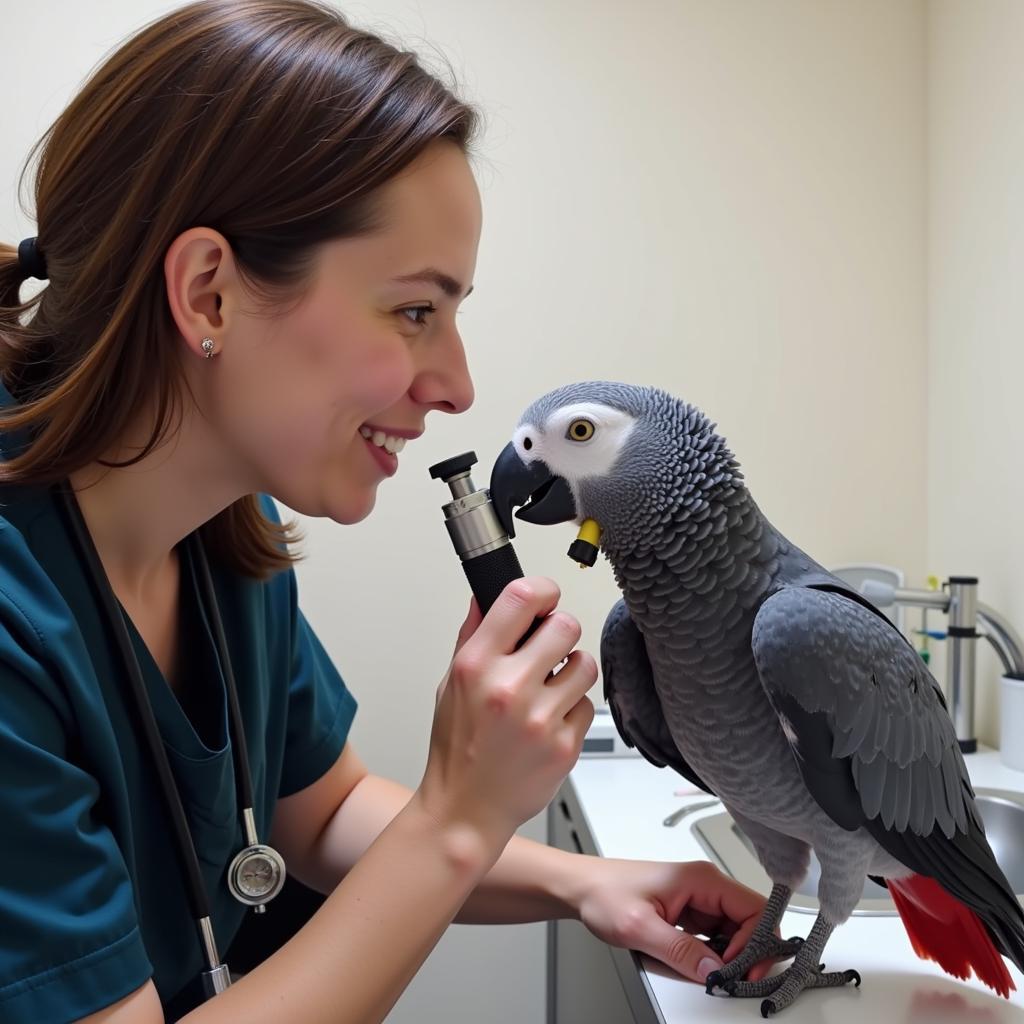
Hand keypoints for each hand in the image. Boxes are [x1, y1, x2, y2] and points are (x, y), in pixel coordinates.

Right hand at [415, 578, 596, 857]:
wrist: (466, 810)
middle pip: (566, 625)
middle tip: (548, 651)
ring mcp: (540, 718)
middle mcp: (508, 688)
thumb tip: (485, 596)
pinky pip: (588, 705)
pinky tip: (550, 722)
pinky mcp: (566, 745)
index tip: (546, 597)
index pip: (522, 597)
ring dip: (571, 672)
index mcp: (476, 665)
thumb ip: (472, 637)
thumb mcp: (450, 685)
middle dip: (560, 634)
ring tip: (550, 689)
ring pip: (585, 664)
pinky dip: (573, 710)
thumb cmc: (457, 748)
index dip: (543, 589)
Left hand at [574, 858, 774, 983]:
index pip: (754, 908)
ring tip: (720, 976)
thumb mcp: (639, 927)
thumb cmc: (604, 892)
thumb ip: (680, 950)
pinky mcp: (689, 912)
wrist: (580, 887)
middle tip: (737, 980)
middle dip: (750, 953)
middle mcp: (704, 885)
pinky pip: (717, 936)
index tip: (742, 970)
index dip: (758, 942)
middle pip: (750, 921)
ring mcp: (698, 899)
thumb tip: (714, 971)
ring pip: (736, 931)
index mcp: (701, 879)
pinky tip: (707, 967)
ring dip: (734, 956)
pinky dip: (718, 955)